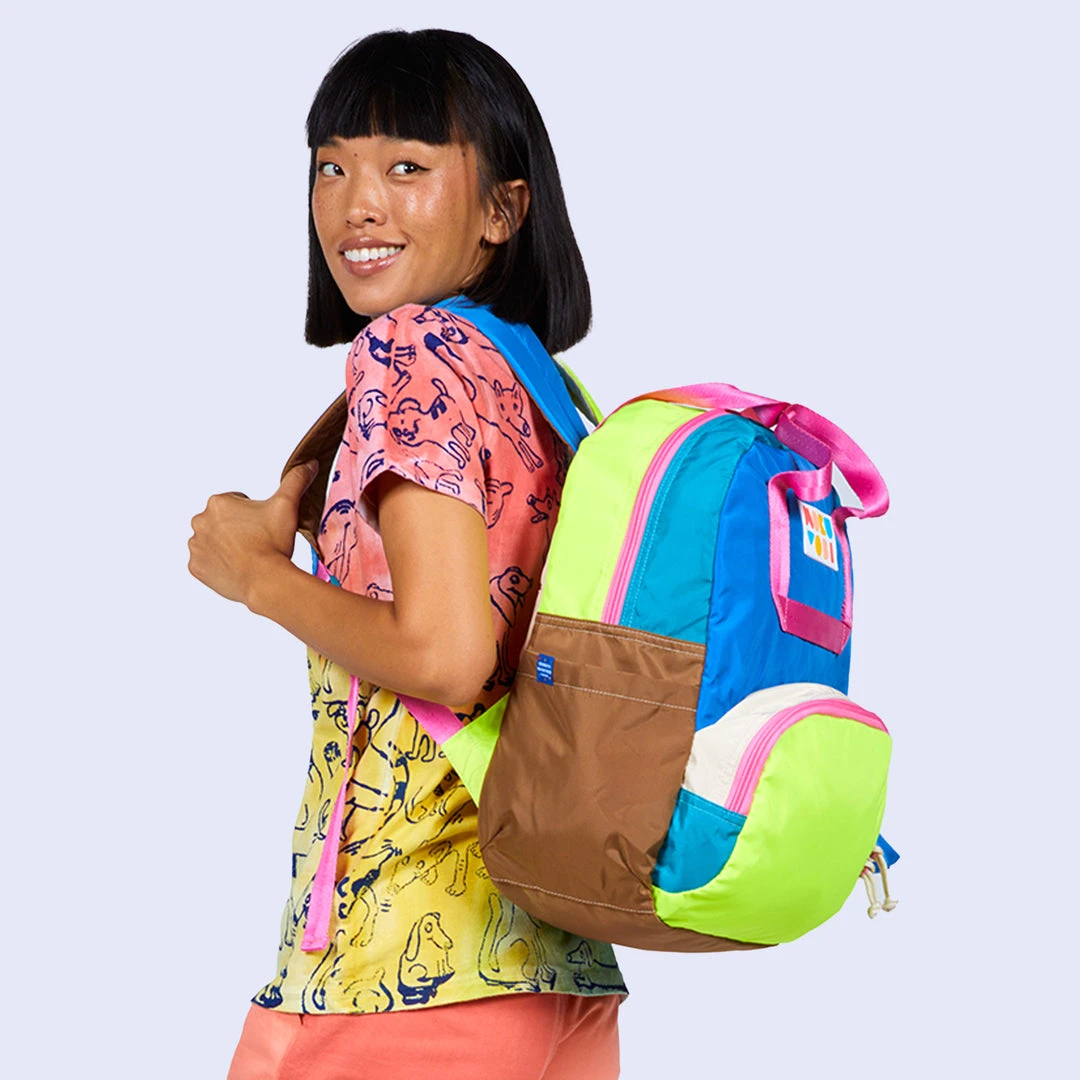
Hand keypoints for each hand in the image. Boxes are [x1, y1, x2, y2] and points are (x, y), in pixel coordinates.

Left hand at [188, 460, 318, 606]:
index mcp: (218, 502)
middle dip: (237, 529)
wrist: (265, 580)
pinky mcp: (196, 567)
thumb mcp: (287, 505)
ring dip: (226, 546)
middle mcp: (200, 521)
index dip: (254, 515)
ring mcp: (196, 546)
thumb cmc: (273, 542)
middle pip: (222, 522)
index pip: (236, 503)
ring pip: (213, 542)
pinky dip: (219, 565)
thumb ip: (295, 480)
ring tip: (249, 557)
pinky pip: (207, 563)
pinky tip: (237, 568)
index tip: (263, 527)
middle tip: (258, 541)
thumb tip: (308, 463)